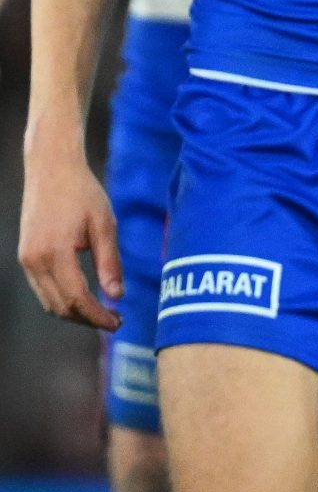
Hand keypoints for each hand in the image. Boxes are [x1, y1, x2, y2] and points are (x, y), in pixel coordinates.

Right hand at [17, 143, 120, 328]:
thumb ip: (109, 262)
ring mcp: (26, 260)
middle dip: (86, 319)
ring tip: (101, 312)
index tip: (118, 322)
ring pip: (48, 301)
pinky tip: (83, 296)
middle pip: (59, 306)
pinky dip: (61, 299)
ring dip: (73, 312)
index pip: (76, 299)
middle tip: (114, 321)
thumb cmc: (83, 193)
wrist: (51, 169)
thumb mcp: (105, 225)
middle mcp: (34, 261)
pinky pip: (42, 288)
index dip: (97, 316)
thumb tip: (117, 296)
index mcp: (55, 253)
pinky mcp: (25, 256)